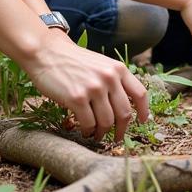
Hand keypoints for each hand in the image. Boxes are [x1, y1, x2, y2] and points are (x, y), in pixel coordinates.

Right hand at [24, 30, 148, 140]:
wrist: (47, 52)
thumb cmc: (73, 61)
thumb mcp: (101, 65)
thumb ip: (114, 81)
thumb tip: (126, 107)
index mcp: (118, 69)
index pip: (140, 93)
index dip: (144, 111)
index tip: (143, 122)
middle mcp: (109, 78)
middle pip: (124, 113)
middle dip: (121, 130)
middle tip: (116, 138)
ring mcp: (94, 88)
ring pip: (107, 122)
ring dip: (102, 133)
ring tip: (96, 135)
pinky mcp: (77, 98)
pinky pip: (89, 124)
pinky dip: (88, 131)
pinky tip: (84, 131)